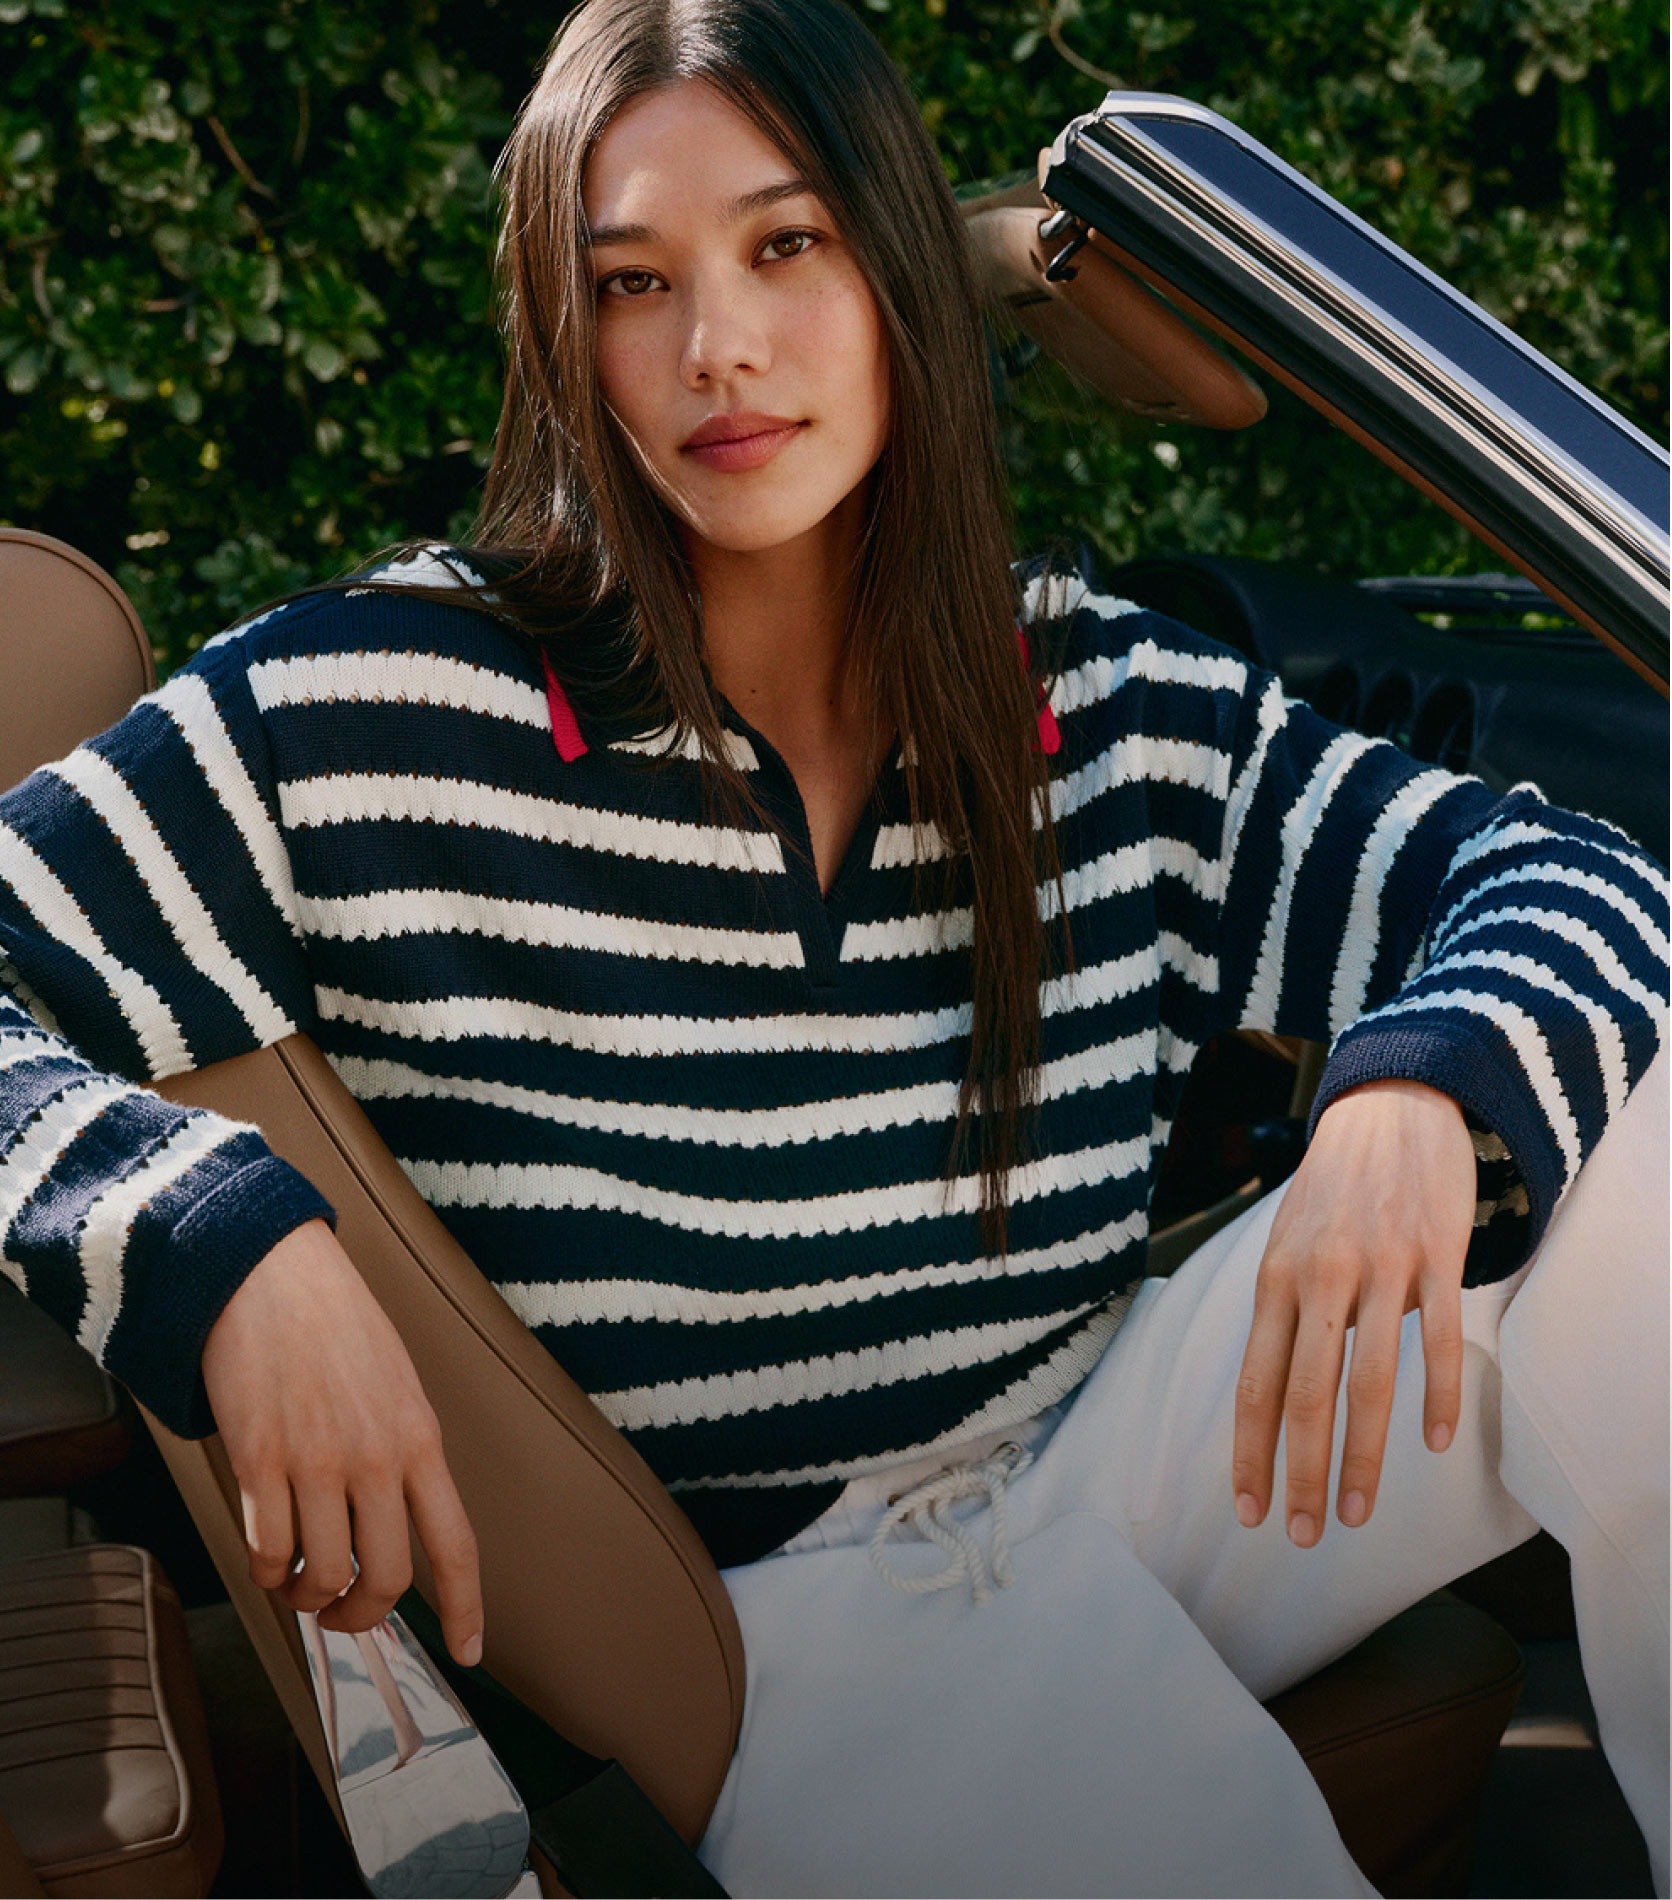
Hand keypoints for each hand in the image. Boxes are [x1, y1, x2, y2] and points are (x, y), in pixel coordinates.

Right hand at [201, 1219, 483, 1663]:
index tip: (469, 1651)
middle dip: (362, 1616)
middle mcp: (376, 1459)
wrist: (269, 1271)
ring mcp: (316, 1462)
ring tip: (296, 1582)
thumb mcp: (396, 1383)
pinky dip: (266, 1571)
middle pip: (385, 1580)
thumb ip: (403, 1450)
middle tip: (341, 1613)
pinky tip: (266, 1554)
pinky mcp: (258, 1461)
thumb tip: (396, 1519)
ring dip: (305, 1597)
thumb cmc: (334, 1322)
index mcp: (420, 1439)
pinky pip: (265, 1553)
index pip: (456, 1543)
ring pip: (321, 1576)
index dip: (467, 1608)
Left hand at [1232, 1079, 1476, 1547]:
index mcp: (1274, 1279)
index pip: (1254, 1383)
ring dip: (1363, 1457)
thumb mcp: (1287, 1241)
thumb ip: (1284, 1312)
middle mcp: (1318, 1277)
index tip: (1249, 1510)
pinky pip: (1437, 1340)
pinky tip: (1433, 1444)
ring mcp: (1378, 1267)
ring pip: (1369, 1381)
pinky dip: (1435, 1397)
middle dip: (1302, 1475)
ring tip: (1358, 1514)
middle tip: (1305, 1536)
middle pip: (1305, 1395)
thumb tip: (1277, 1393)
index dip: (1250, 1452)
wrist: (1390, 1107)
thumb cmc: (1332, 1189)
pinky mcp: (1434, 1257)